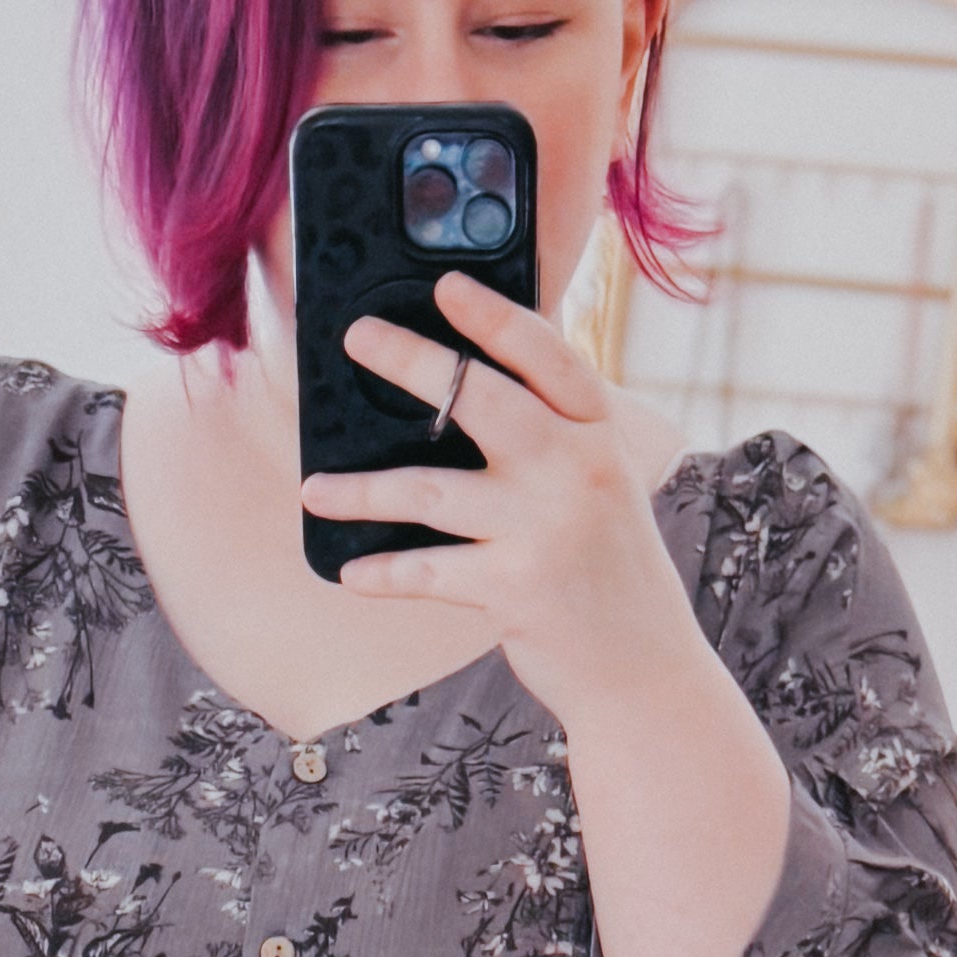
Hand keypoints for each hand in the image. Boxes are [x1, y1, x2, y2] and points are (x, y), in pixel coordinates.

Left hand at [308, 276, 704, 736]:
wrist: (645, 670)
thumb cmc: (607, 573)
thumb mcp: (602, 490)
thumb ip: (552, 442)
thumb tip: (460, 399)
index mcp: (601, 436)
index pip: (548, 357)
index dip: (496, 317)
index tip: (446, 285)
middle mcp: (578, 470)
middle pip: (482, 400)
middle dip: (413, 361)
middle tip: (358, 336)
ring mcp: (546, 528)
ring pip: (432, 490)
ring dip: (362, 491)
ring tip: (312, 489)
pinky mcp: (515, 588)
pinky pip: (428, 571)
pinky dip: (385, 574)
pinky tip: (350, 573)